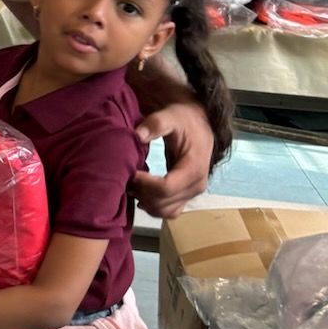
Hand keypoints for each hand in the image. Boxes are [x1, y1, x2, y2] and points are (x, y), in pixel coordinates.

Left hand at [133, 100, 212, 219]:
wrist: (200, 124)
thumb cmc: (184, 120)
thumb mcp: (170, 116)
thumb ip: (155, 124)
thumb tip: (138, 135)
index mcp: (194, 168)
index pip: (166, 188)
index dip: (145, 184)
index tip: (132, 172)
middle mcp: (197, 185)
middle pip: (164, 202)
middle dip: (142, 193)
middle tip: (127, 178)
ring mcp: (193, 193)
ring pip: (165, 211)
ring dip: (146, 202)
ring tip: (133, 185)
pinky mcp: (187, 196)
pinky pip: (169, 212)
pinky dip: (154, 207)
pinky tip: (142, 193)